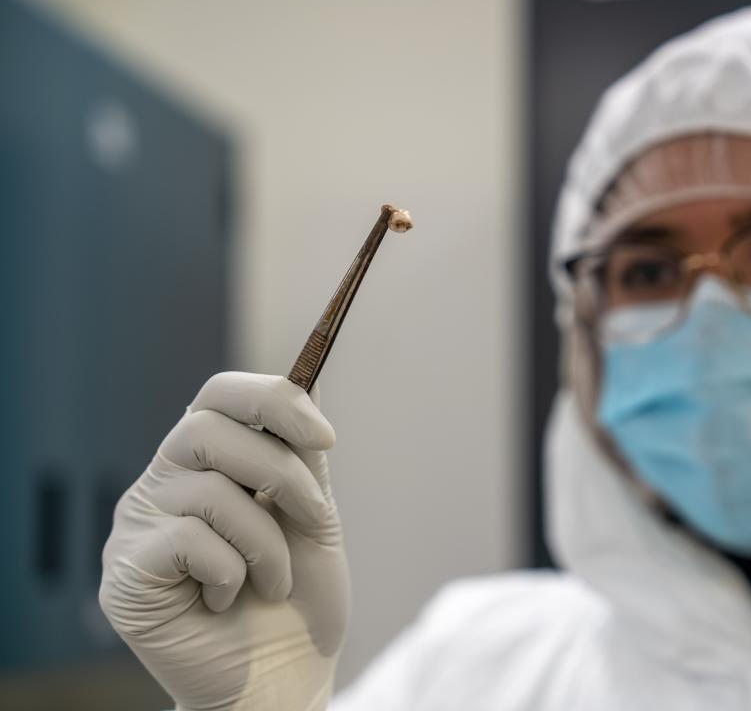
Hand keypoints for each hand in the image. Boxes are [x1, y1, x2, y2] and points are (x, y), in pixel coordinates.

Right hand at [99, 372, 348, 710]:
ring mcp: (138, 525)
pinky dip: (232, 573)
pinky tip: (226, 600)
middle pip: (207, 428)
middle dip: (281, 471)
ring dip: (268, 541)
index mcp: (207, 461)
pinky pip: (188, 542)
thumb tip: (311, 375)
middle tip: (315, 516)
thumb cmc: (297, 596)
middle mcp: (164, 481)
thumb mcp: (311, 515)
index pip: (219, 395)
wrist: (283, 674)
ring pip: (209, 490)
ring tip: (275, 580)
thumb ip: (302, 453)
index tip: (326, 436)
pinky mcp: (125, 573)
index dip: (272, 400)